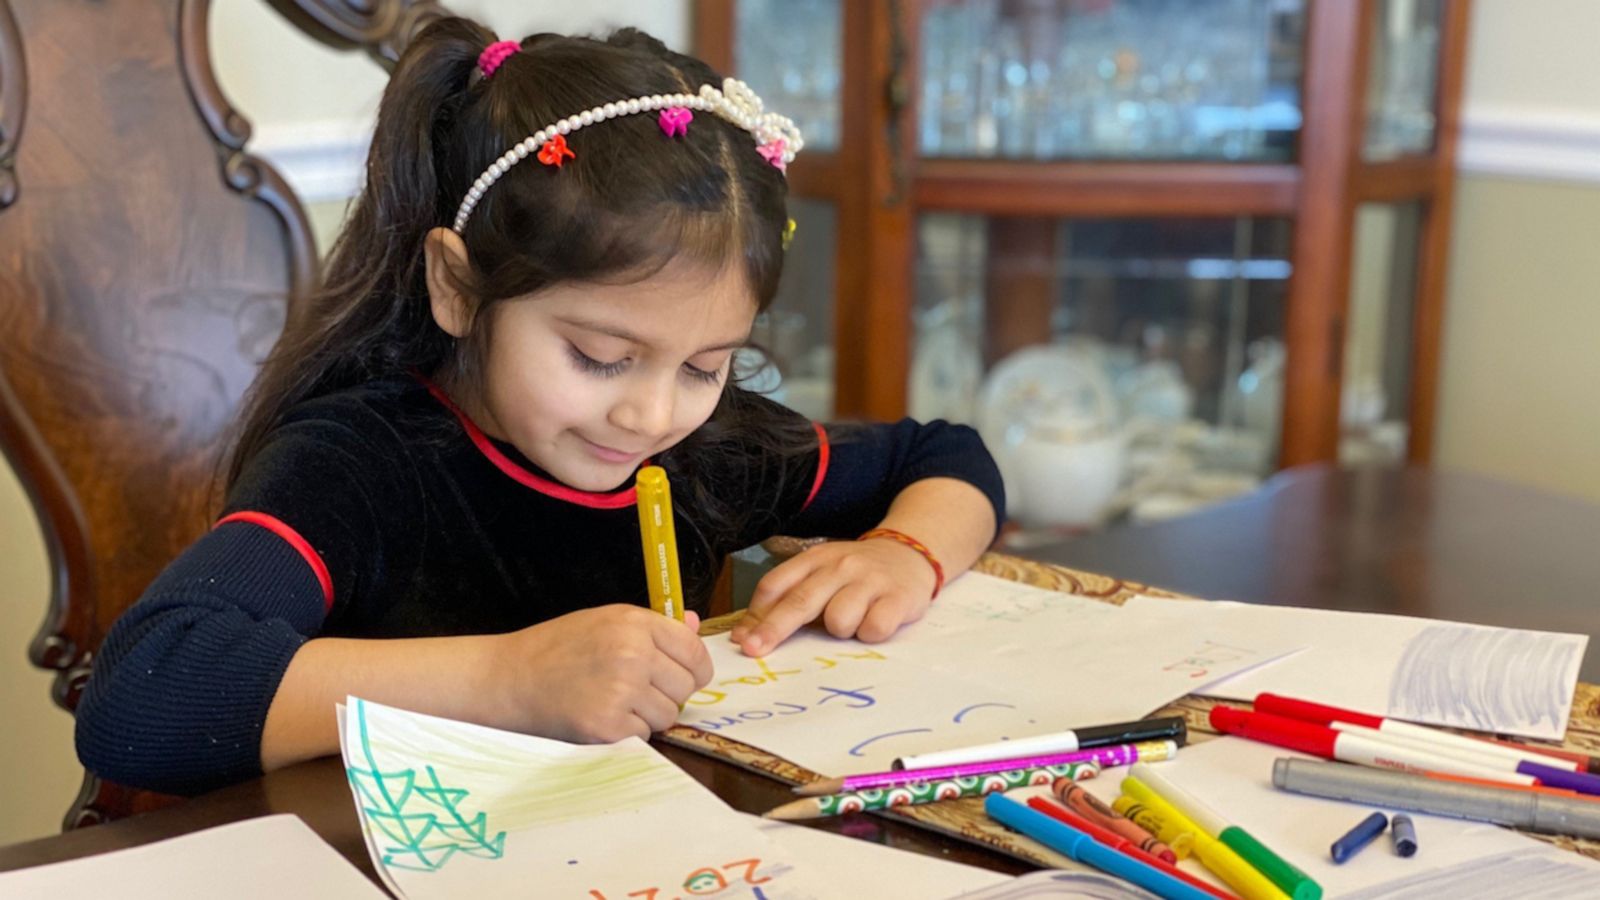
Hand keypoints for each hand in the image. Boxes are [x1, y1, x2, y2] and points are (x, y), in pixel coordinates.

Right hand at [485, 605, 711, 742]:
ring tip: (616, 703)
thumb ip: (654, 626)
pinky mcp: (608, 726)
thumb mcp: (605, 621)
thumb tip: (696, 625)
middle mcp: (633, 654)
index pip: (695, 652)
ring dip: (649, 715)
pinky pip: (644, 735)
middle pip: (687, 686)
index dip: (694, 669)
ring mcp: (621, 691)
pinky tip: (602, 717)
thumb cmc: (557, 647)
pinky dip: (628, 732)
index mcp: (635, 623)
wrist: (509, 678)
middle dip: (669, 693)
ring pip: (669, 715)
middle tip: (638, 692)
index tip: (681, 676)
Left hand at [730, 538, 935, 655]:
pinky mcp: (898, 597)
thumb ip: (786, 599)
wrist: (911, 553)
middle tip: (754, 650)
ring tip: (853, 622)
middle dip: (774, 629)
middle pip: (800, 601)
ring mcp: (870, 580)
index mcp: (815, 559)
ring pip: (839, 620)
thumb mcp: (820, 574)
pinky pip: (873, 629)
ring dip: (840, 631)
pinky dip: (870, 635)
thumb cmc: (855, 575)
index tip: (742, 641)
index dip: (756, 615)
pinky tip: (875, 624)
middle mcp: (840, 565)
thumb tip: (743, 635)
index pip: (777, 585)